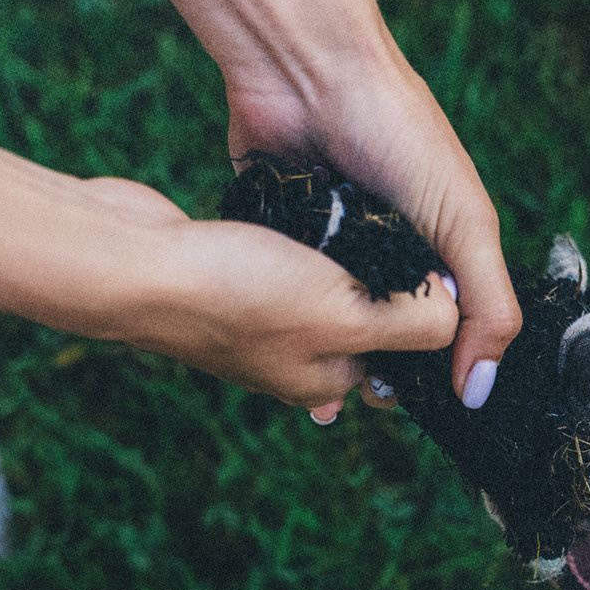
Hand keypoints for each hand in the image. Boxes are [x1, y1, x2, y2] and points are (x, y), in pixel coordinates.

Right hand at [84, 179, 459, 406]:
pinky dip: (298, 241)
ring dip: (342, 261)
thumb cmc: (239, 290)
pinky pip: (279, 262)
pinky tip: (306, 210)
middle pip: (360, 327)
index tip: (442, 276)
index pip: (396, 364)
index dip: (425, 325)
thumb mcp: (348, 311)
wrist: (133, 262)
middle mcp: (288, 360)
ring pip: (319, 292)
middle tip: (404, 240)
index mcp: (323, 380)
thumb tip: (456, 324)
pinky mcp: (223, 278)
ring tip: (363, 218)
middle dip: (384, 289)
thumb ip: (410, 322)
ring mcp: (251, 322)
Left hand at [225, 36, 520, 413]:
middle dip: (378, 367)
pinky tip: (279, 348)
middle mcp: (390, 251)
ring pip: (334, 319)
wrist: (308, 73)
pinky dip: (286, 313)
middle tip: (363, 400)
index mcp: (441, 250)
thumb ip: (486, 304)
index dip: (438, 372)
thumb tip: (482, 389)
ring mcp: (336, 244)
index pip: (448, 332)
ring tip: (318, 395)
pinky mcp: (286, 231)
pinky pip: (287, 288)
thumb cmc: (399, 134)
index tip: (421, 406)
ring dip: (328, 351)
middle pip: (387, 333)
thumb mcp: (462, 222)